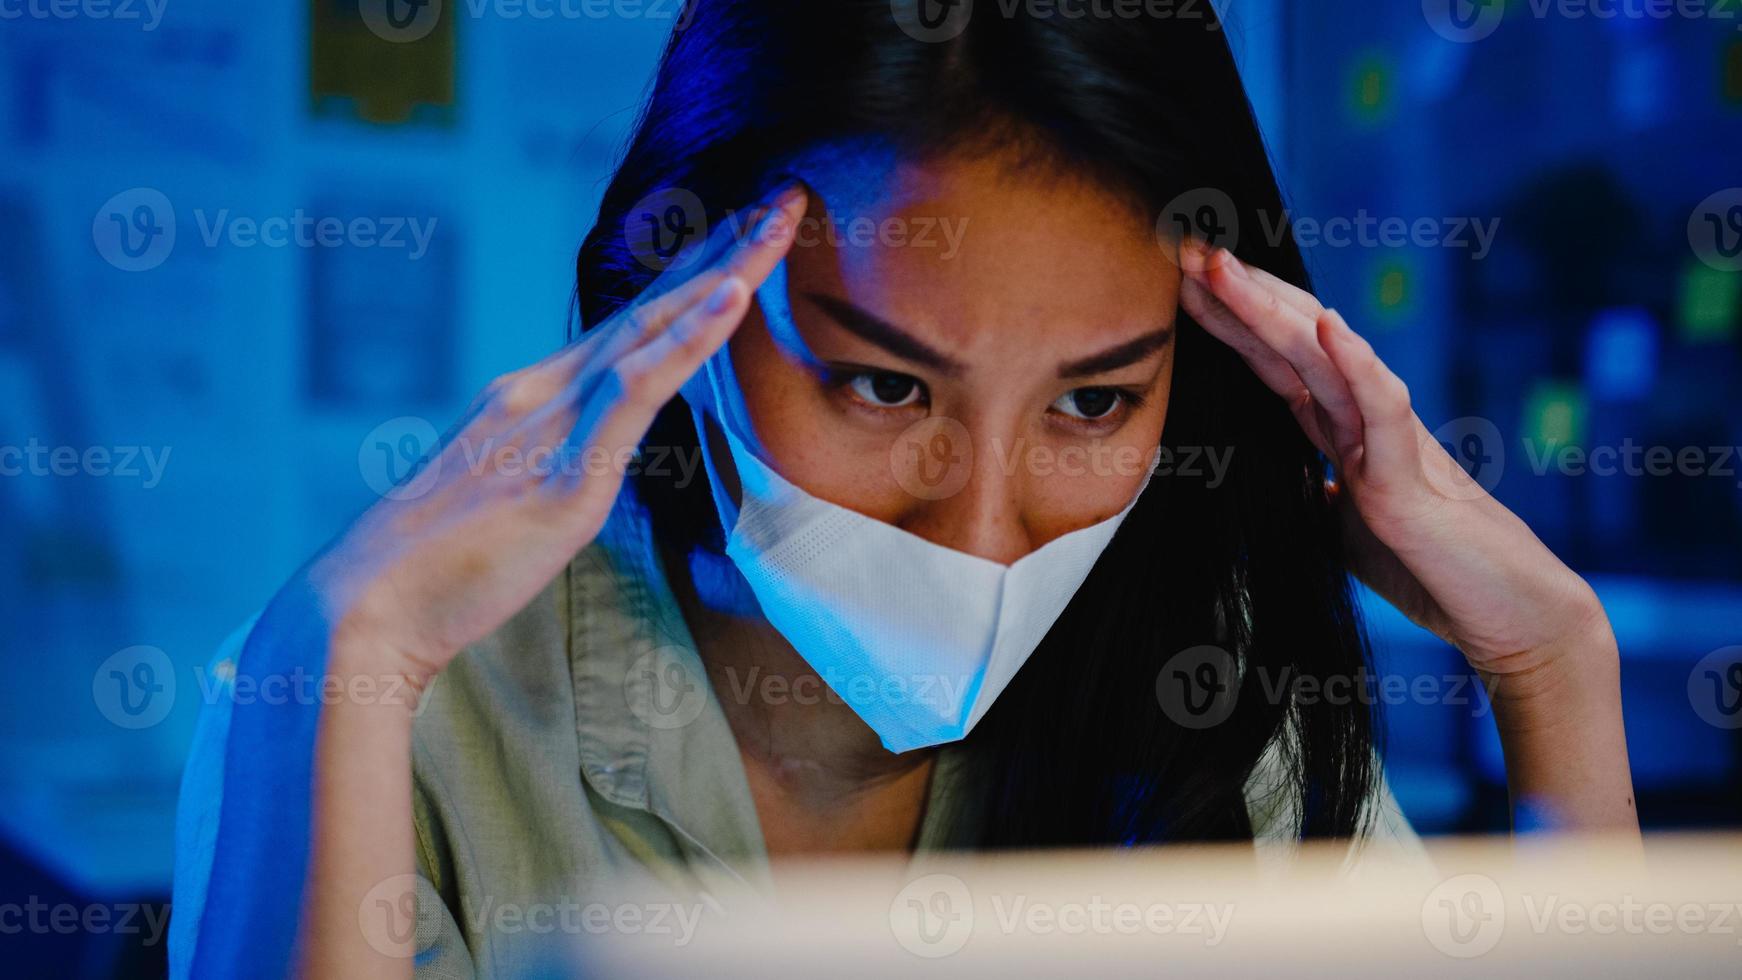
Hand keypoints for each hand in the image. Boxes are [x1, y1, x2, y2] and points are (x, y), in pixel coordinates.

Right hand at [299, 186, 807, 686]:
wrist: (363, 608)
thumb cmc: (431, 568)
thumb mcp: (501, 496)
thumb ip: (547, 463)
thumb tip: (580, 465)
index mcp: (529, 397)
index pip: (627, 324)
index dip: (688, 276)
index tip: (740, 237)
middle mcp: (543, 392)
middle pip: (650, 306)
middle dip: (723, 250)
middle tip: (784, 199)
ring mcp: (554, 427)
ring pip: (652, 329)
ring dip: (724, 271)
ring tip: (778, 221)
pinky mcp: (568, 475)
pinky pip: (638, 392)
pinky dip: (689, 339)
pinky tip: (733, 297)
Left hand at [1177, 239, 1609, 685]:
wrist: (1508, 617)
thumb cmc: (1434, 571)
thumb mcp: (1346, 529)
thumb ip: (1317, 494)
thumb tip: (1286, 483)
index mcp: (1343, 432)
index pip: (1275, 361)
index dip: (1230, 319)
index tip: (1181, 281)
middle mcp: (1362, 420)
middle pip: (1290, 341)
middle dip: (1236, 293)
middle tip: (1184, 244)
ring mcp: (1388, 441)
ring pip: (1323, 358)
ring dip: (1270, 310)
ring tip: (1223, 265)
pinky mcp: (1410, 479)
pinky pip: (1384, 410)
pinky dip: (1356, 365)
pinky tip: (1329, 323)